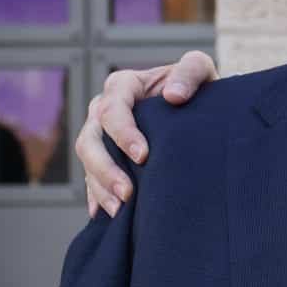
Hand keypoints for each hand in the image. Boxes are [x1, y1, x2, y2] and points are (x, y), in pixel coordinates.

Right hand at [77, 50, 218, 217]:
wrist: (195, 106)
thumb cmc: (195, 86)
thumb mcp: (199, 69)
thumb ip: (189, 73)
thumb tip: (174, 96)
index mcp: (123, 86)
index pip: (112, 109)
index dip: (123, 134)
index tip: (144, 157)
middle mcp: (104, 109)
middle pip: (90, 140)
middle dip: (106, 169)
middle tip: (128, 193)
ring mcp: (101, 136)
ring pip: (87, 163)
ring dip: (101, 188)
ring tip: (121, 210)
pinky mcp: (105, 158)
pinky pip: (92, 180)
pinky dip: (98, 197)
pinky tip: (107, 216)